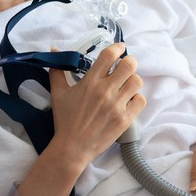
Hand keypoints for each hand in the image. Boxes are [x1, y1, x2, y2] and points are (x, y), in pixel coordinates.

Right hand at [48, 43, 145, 171]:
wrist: (73, 147)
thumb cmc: (65, 120)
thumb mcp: (58, 93)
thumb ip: (57, 70)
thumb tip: (55, 49)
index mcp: (90, 82)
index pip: (109, 55)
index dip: (118, 47)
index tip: (120, 48)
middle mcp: (105, 92)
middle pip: (129, 65)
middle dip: (129, 62)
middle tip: (125, 67)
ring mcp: (117, 106)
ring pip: (137, 82)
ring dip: (133, 80)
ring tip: (126, 85)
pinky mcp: (125, 119)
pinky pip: (140, 100)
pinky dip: (136, 98)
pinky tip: (128, 100)